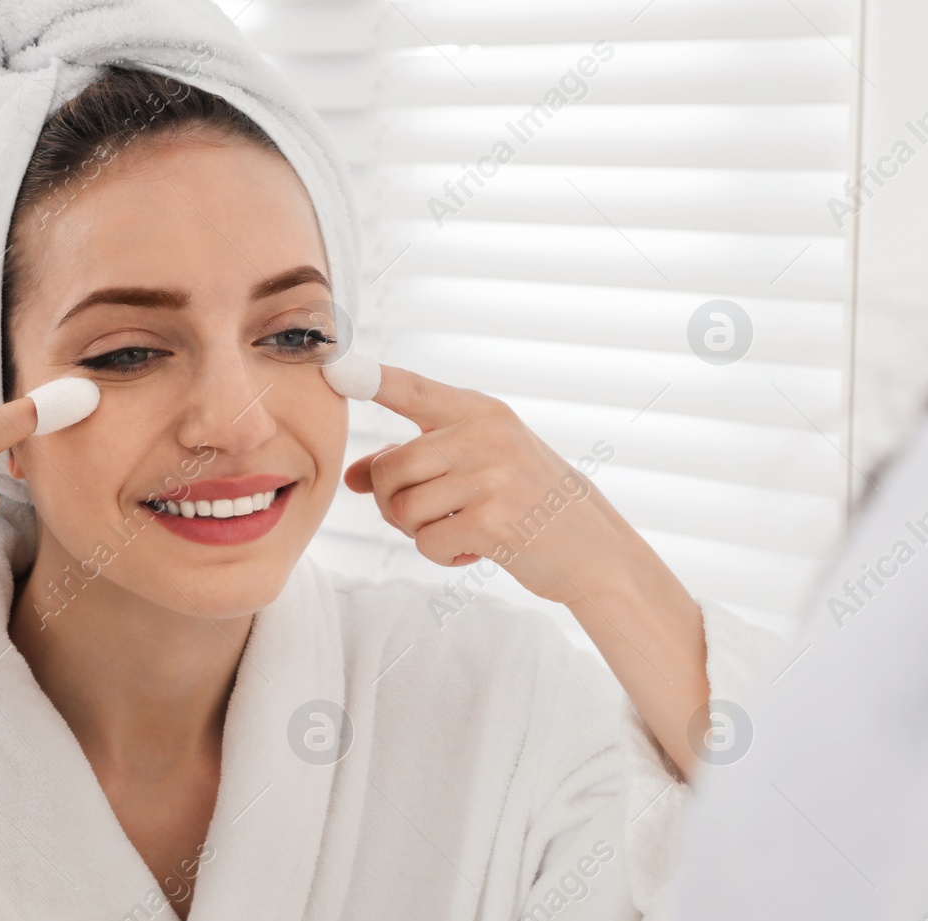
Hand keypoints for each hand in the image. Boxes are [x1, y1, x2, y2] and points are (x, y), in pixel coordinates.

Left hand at [343, 365, 622, 606]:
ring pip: (401, 510)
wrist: (594, 549)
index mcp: (481, 411)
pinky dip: (442, 556)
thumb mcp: (481, 467)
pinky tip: (476, 550)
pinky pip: (426, 542)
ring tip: (461, 529)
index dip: (371, 376)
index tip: (333, 358)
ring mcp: (489, 475)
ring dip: (420, 532)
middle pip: (388, 468)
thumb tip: (353, 476)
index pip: (413, 389)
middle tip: (431, 515)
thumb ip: (419, 462)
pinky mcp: (491, 520)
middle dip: (393, 502)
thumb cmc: (531, 503)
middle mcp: (483, 434)